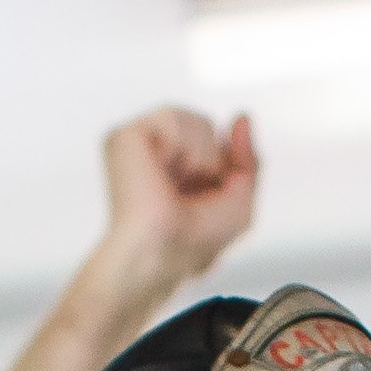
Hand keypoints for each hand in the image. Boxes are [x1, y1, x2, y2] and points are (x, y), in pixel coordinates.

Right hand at [98, 106, 258, 290]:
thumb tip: (242, 117)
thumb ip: (247, 158)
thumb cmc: (194, 242)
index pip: (209, 136)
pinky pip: (172, 118)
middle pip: (203, 123)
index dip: (219, 163)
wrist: (163, 253)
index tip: (206, 191)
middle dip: (210, 160)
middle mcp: (150, 153)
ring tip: (174, 185)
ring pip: (191, 119)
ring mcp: (135, 143)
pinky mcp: (122, 137)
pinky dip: (180, 150)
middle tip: (187, 193)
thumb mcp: (239, 201)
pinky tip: (163, 173)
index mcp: (170, 167)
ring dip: (197, 158)